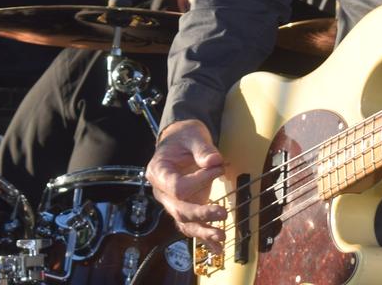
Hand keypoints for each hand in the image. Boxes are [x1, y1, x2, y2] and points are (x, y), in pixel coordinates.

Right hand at [146, 119, 227, 249]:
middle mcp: (162, 191)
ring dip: (202, 231)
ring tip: (221, 237)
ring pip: (184, 222)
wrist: (180, 140)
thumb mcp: (193, 135)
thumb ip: (202, 149)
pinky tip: (218, 247)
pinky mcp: (184, 206)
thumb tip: (214, 161)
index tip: (219, 168)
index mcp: (159, 172)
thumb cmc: (184, 136)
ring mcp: (172, 202)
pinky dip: (204, 237)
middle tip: (222, 213)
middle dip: (201, 213)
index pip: (177, 186)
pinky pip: (191, 226)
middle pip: (179, 209)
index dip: (199, 180)